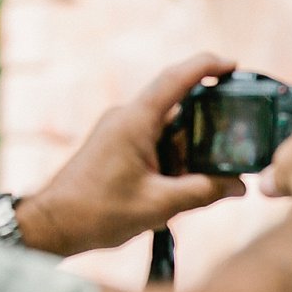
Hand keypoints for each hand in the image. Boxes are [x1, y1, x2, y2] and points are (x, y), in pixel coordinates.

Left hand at [17, 53, 248, 255]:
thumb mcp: (160, 205)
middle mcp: (127, 118)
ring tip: (208, 177)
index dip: (208, 66)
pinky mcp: (117, 146)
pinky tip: (183, 184)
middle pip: (179, 107)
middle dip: (208, 125)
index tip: (233, 66)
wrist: (52, 225)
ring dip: (189, 149)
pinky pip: (154, 142)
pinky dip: (174, 158)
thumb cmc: (96, 212)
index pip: (177, 78)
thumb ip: (204, 192)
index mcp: (135, 121)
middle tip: (235, 142)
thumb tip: (239, 185)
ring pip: (168, 129)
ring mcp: (120, 131)